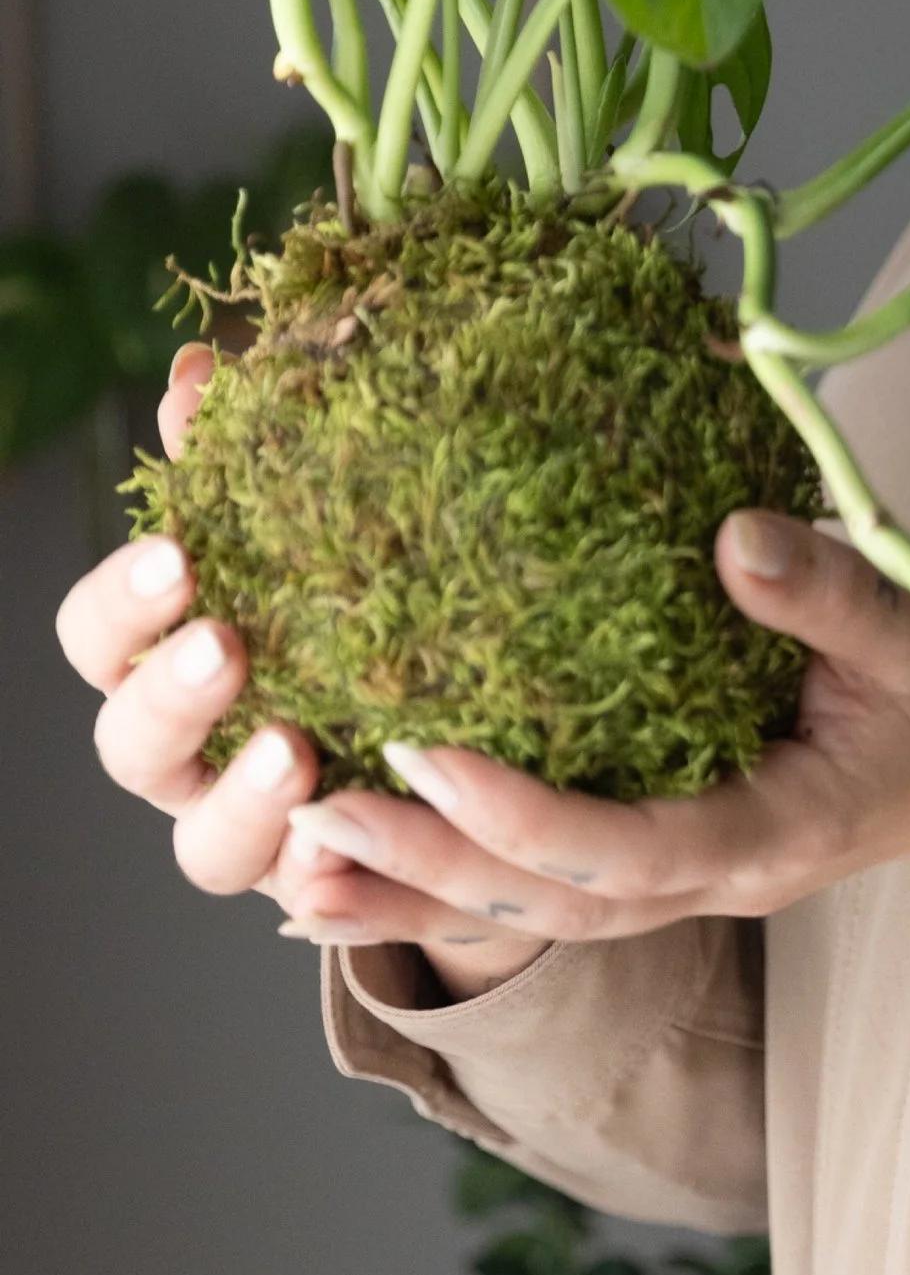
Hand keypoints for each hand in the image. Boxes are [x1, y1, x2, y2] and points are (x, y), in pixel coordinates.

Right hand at [50, 342, 445, 963]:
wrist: (450, 735)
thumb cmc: (344, 611)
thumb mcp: (307, 532)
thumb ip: (244, 464)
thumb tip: (202, 369)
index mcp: (163, 661)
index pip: (93, 638)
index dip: (121, 604)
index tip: (179, 553)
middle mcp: (188, 759)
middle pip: (128, 747)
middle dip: (169, 698)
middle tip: (228, 646)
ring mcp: (251, 835)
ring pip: (206, 849)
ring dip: (243, 803)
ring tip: (299, 751)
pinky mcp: (323, 888)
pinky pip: (313, 905)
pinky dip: (324, 887)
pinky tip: (349, 856)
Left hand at [254, 508, 909, 987]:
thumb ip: (826, 591)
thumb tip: (733, 532)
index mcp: (774, 834)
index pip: (623, 850)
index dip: (516, 812)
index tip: (420, 750)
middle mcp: (716, 881)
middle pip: (543, 902)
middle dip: (419, 862)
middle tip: (301, 801)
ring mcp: (687, 886)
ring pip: (527, 912)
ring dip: (409, 887)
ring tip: (288, 846)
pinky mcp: (664, 860)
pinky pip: (539, 890)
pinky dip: (444, 882)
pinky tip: (349, 864)